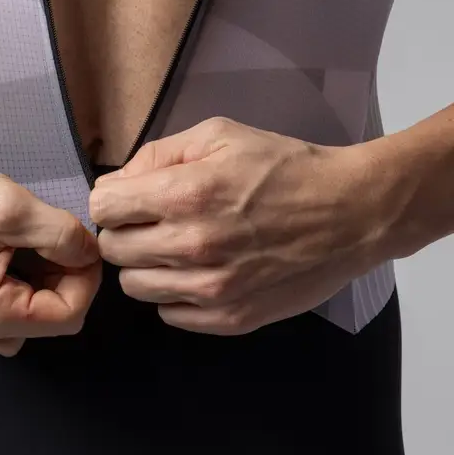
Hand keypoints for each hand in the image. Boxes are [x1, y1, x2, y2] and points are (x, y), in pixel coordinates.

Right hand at [0, 137, 101, 355]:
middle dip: (68, 278)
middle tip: (59, 234)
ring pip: (35, 313)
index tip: (82, 240)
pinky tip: (19, 245)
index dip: (87, 279)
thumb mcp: (11, 208)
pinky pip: (12, 303)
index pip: (68, 317)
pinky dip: (28, 278)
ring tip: (38, 238)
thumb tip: (91, 253)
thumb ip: (61, 236)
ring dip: (50, 279)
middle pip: (53, 319)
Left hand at [89, 117, 384, 334]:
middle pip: (112, 250)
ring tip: (178, 250)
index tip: (130, 200)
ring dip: (147, 267)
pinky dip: (175, 296)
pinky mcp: (229, 318)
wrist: (352, 213)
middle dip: (125, 232)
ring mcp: (210, 289)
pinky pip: (169, 315)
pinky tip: (199, 275)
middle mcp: (191, 246)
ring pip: (134, 288)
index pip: (103, 208)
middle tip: (154, 224)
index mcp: (184, 194)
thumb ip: (156, 156)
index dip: (112, 200)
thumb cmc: (284, 168)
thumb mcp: (220, 136)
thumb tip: (114, 185)